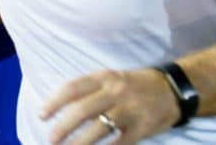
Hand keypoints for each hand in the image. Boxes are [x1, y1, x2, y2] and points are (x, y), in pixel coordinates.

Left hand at [40, 67, 179, 143]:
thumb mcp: (112, 78)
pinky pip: (119, 143)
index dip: (54, 102)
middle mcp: (115, 91)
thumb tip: (62, 109)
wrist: (174, 89)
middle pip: (82, 110)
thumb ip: (90, 90)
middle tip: (51, 139)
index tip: (42, 115)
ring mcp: (130, 110)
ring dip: (79, 143)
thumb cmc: (135, 85)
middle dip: (63, 127)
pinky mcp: (142, 127)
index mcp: (105, 77)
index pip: (73, 88)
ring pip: (98, 129)